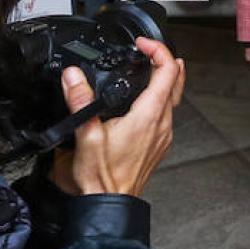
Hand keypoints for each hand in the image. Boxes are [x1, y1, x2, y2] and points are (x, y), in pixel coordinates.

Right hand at [58, 38, 184, 197]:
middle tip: (149, 50)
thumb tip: (73, 76)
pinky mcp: (158, 145)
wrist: (110, 204)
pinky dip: (160, 98)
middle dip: (165, 60)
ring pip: (173, 99)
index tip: (142, 44)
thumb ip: (80, 101)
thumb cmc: (102, 178)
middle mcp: (162, 124)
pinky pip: (166, 114)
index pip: (168, 71)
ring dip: (165, 79)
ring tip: (150, 68)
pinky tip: (145, 100)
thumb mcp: (86, 135)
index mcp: (148, 116)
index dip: (158, 50)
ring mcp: (163, 136)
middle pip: (176, 82)